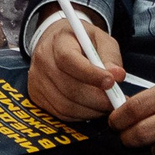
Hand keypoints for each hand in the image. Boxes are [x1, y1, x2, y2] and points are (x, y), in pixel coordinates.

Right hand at [25, 6, 121, 120]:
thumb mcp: (100, 39)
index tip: (111, 82)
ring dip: (91, 110)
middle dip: (97, 98)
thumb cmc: (81, 41)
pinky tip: (91, 107)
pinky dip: (80, 115)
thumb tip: (117, 75)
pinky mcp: (37, 96)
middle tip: (115, 100)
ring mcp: (37, 80)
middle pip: (69, 87)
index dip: (91, 74)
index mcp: (58, 41)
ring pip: (66, 105)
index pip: (69, 60)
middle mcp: (43, 60)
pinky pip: (61, 113)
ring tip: (105, 104)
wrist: (56, 43)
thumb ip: (110, 55)